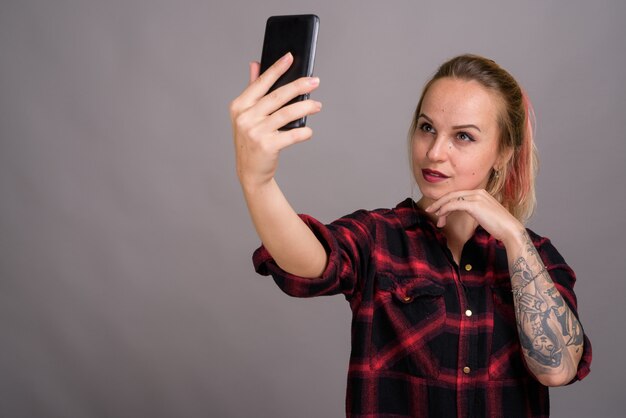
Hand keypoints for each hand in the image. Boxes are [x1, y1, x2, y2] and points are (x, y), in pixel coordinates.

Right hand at [229, 53, 321, 190]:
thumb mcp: (246, 115)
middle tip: (315, 81)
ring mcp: (255, 132)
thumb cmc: (251, 140)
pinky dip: (303, 132)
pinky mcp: (267, 146)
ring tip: (317, 106)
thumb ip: (252, 89)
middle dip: (298, 86)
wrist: (250, 171)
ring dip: (305, 108)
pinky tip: (308, 130)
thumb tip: (255, 64)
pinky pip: (291, 135)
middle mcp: (245, 117)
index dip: (276, 69)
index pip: (261, 83)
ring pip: (287, 114)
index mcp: (239, 106)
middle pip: (277, 96)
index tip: (290, 57)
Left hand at [424, 189, 524, 244]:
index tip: (438, 209)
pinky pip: (453, 205)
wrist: (510, 229)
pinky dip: (445, 210)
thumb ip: (476, 210)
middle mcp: (478, 192)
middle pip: (452, 194)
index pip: (458, 194)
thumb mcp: (485, 214)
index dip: (446, 201)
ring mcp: (476, 197)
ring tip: (436, 217)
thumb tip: (467, 212)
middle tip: (430, 210)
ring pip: (451, 199)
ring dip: (440, 208)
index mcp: (480, 193)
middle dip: (439, 202)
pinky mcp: (474, 204)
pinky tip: (441, 216)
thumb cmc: (498, 225)